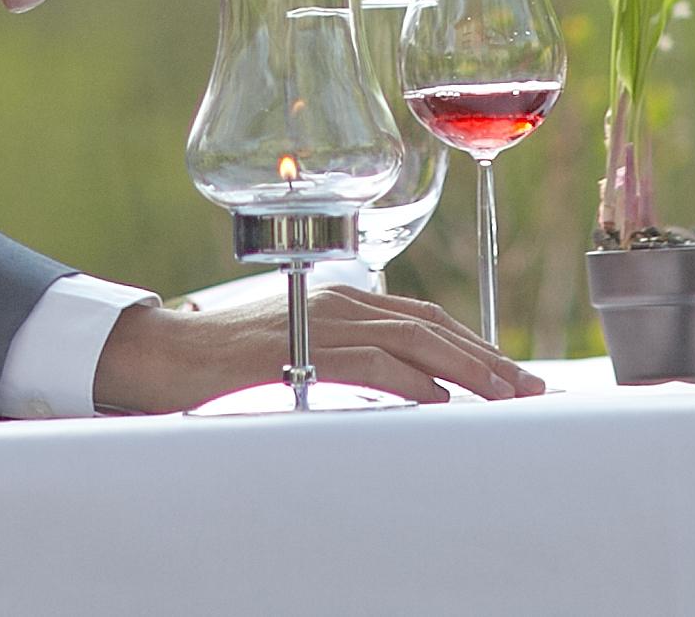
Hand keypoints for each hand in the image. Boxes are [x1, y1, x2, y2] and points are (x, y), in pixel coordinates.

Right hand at [94, 285, 544, 412]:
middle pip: (431, 324)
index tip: (508, 372)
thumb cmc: (227, 357)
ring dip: (466, 369)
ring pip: (415, 340)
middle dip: (486, 357)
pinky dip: (413, 380)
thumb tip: (402, 387)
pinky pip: (374, 363)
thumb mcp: (299, 347)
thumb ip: (346, 355)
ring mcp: (323, 319)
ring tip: (503, 397)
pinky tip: (441, 400)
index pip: (423, 316)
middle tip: (527, 388)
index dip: (471, 342)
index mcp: (342, 295)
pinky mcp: (304, 346)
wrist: (167, 352)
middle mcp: (341, 298)